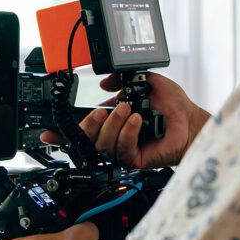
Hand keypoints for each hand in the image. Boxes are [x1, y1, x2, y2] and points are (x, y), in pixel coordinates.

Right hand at [41, 72, 210, 168]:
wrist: (190, 121)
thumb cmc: (173, 106)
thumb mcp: (145, 82)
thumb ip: (122, 80)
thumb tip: (103, 85)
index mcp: (112, 121)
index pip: (83, 129)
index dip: (64, 133)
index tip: (48, 133)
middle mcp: (115, 136)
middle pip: (87, 138)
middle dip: (91, 123)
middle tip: (106, 109)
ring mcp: (123, 149)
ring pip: (102, 144)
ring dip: (114, 124)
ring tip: (130, 111)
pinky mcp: (135, 160)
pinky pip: (121, 150)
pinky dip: (128, 133)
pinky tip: (138, 122)